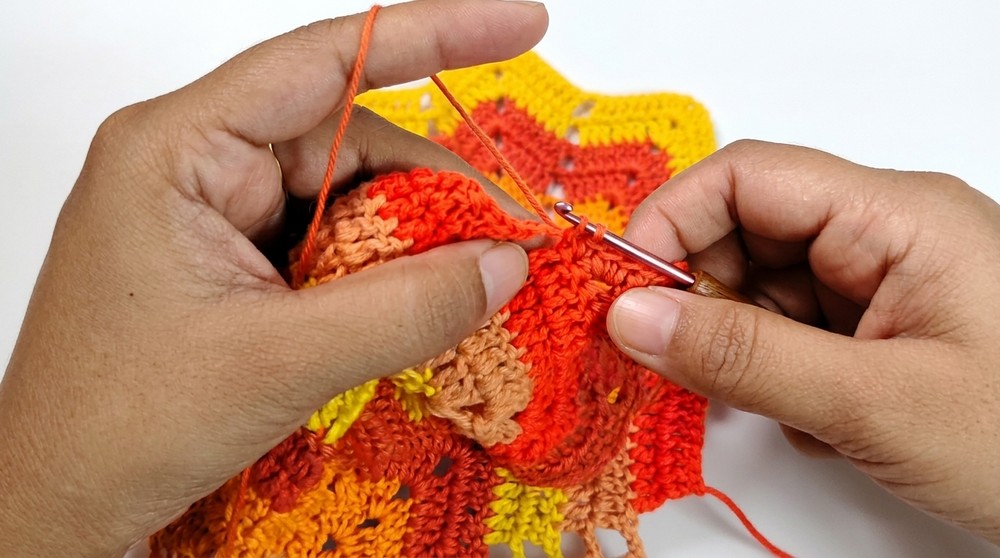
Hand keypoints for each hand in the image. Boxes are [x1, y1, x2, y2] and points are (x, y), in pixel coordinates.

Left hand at [0, 1, 547, 555]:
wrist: (59, 501)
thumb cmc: (119, 424)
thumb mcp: (281, 360)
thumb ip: (406, 307)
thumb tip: (506, 263)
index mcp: (180, 148)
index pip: (322, 61)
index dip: (435, 34)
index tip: (520, 23)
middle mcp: (198, 163)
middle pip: (349, 138)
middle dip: (436, 187)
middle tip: (512, 237)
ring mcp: (216, 212)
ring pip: (347, 195)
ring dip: (410, 238)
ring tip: (467, 284)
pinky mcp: (234, 258)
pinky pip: (329, 240)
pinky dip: (380, 269)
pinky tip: (413, 303)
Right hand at [607, 140, 999, 543]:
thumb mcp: (872, 403)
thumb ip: (742, 357)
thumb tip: (630, 318)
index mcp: (896, 216)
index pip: (749, 177)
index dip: (673, 224)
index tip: (626, 296)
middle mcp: (886, 232)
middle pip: (747, 230)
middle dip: (705, 299)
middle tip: (688, 369)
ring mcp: (884, 279)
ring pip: (762, 286)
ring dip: (744, 346)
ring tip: (783, 408)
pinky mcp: (882, 323)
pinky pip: (793, 326)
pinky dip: (778, 372)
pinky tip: (817, 417)